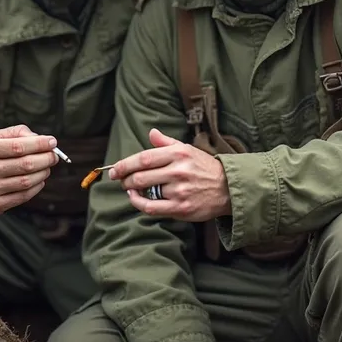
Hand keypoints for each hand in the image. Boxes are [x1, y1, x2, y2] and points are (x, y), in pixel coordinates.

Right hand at [0, 124, 57, 216]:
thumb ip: (14, 133)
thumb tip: (39, 137)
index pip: (19, 146)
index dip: (40, 144)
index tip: (53, 142)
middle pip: (26, 164)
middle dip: (46, 158)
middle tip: (54, 156)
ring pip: (27, 181)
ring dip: (43, 172)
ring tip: (46, 167)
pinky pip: (23, 196)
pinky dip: (37, 187)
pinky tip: (39, 180)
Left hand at [109, 128, 229, 220]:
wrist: (227, 188)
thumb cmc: (204, 167)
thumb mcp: (187, 149)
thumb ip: (166, 143)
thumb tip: (151, 133)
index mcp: (178, 153)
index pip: (144, 158)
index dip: (125, 164)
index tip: (114, 169)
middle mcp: (178, 170)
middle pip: (141, 175)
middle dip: (125, 179)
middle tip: (120, 180)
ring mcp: (180, 190)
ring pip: (145, 191)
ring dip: (132, 191)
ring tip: (130, 188)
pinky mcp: (181, 207)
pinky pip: (152, 207)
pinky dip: (139, 204)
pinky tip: (135, 199)